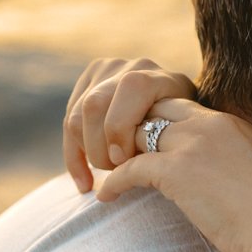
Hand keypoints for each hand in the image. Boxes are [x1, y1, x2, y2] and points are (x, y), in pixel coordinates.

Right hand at [64, 57, 197, 192]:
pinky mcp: (85, 86)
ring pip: (76, 118)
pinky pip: (68, 125)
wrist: (178, 115)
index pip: (129, 89)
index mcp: (153, 74)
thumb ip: (161, 137)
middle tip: (118, 172)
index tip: (125, 162)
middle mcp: (125, 67)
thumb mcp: (183, 131)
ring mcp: (102, 74)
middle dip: (101, 148)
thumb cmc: (184, 133)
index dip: (121, 128)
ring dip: (89, 154)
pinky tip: (85, 184)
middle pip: (94, 106)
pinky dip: (75, 158)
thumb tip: (131, 165)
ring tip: (110, 174)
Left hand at [94, 98, 251, 251]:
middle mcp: (210, 125)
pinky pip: (130, 168)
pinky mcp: (180, 172)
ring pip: (136, 133)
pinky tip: (105, 196)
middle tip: (113, 154)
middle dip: (129, 129)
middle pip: (152, 109)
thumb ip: (233, 169)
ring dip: (115, 153)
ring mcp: (194, 145)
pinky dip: (113, 182)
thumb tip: (221, 186)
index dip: (155, 122)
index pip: (179, 106)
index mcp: (231, 124)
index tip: (141, 144)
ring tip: (103, 172)